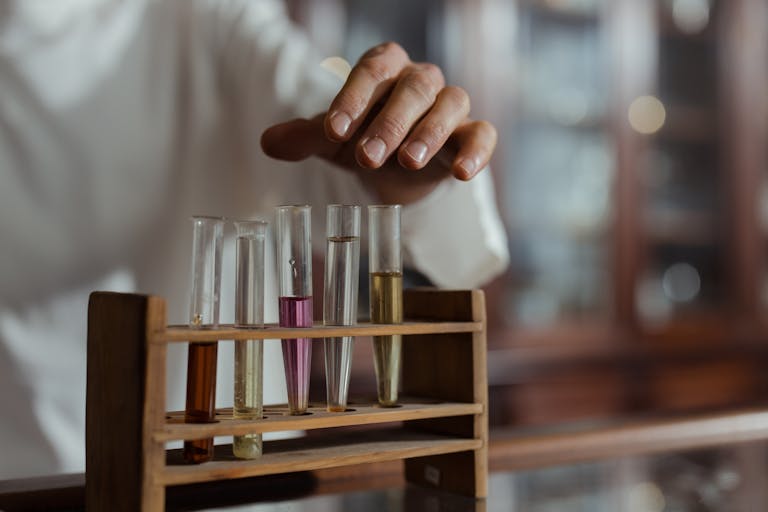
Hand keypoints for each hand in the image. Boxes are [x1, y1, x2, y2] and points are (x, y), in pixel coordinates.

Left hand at [261, 42, 496, 203]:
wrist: (395, 174)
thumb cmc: (365, 143)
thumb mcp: (333, 141)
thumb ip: (304, 137)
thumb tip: (267, 142)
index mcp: (385, 70)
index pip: (373, 68)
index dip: (354, 97)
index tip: (333, 131)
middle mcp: (420, 81)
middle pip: (415, 86)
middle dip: (390, 122)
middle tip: (366, 157)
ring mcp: (449, 107)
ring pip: (450, 104)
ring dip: (429, 133)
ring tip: (407, 163)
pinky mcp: (470, 136)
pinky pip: (483, 134)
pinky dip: (476, 150)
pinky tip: (461, 173)